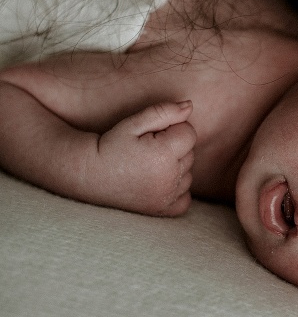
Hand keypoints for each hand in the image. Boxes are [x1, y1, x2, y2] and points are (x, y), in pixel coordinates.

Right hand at [95, 101, 195, 215]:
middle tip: (147, 150)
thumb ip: (164, 112)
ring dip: (176, 168)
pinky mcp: (163, 211)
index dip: (172, 129)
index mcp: (164, 155)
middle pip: (190, 153)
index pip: (189, 133)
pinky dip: (176, 190)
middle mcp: (169, 178)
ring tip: (148, 165)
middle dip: (173, 148)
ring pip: (188, 174)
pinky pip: (185, 198)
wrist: (89, 175)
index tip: (151, 135)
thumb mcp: (133, 123)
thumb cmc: (111, 145)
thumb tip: (189, 106)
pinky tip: (158, 182)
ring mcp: (167, 197)